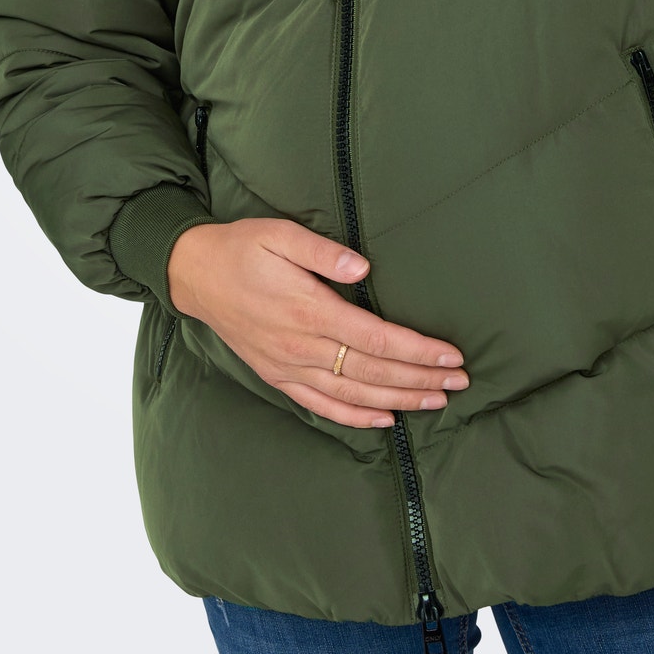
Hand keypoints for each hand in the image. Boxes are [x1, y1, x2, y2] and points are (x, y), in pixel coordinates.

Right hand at [166, 218, 470, 429]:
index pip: (377, 339)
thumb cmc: (242, 247)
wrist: (194, 274)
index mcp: (308, 310)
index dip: (418, 351)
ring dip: (398, 400)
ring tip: (435, 401)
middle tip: (460, 382)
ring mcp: (288, 366)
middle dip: (420, 379)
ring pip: (353, 395)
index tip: (451, 355)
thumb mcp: (280, 234)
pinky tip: (383, 419)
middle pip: (373, 372)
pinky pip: (321, 405)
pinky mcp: (277, 375)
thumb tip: (363, 267)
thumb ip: (323, 251)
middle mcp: (301, 346)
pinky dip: (355, 417)